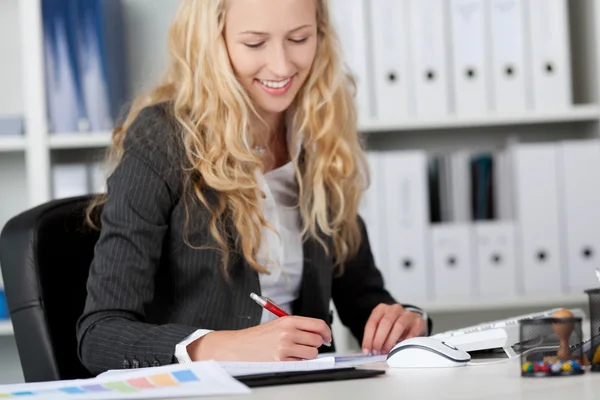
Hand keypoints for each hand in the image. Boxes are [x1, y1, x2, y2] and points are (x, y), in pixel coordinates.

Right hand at [189, 316, 331, 361]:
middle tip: (305, 346)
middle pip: (316, 340)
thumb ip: (297, 327)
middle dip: (314, 344)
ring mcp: (285, 347)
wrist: (237, 347)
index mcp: (288, 320)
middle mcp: (288, 332)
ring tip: (294, 353)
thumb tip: (317, 334)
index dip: (326, 332)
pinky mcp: (281, 360)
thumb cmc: (256, 337)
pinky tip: (286, 359)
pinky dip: (297, 363)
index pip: (317, 324)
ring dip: (306, 355)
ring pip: (311, 353)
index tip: (327, 337)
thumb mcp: (277, 324)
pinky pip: (301, 363)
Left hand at [361, 303, 425, 355]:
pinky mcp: (418, 321)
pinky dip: (405, 341)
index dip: (368, 338)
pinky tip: (401, 348)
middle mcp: (394, 309)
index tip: (367, 350)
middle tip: (376, 351)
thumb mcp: (381, 327)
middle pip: (385, 323)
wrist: (411, 321)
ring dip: (391, 340)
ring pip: (398, 326)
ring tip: (387, 351)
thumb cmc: (393, 326)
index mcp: (381, 309)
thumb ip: (375, 336)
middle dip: (379, 339)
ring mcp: (407, 314)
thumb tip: (369, 351)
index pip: (373, 322)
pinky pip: (412, 332)